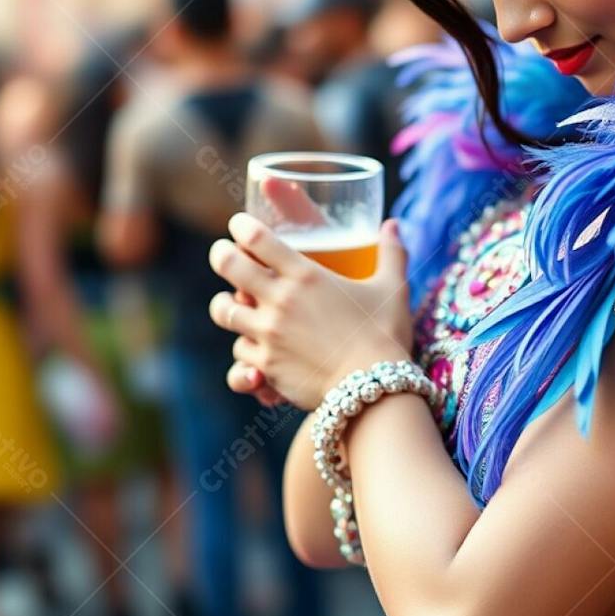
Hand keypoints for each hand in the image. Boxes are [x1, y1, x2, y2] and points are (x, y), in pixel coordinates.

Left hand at [208, 214, 413, 411]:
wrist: (374, 390)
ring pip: (222, 311)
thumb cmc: (386, 335)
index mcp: (305, 274)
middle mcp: (279, 300)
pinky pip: (239, 354)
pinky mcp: (266, 366)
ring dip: (225, 306)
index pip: (255, 237)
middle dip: (221, 255)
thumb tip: (393, 224)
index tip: (240, 225)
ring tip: (234, 305)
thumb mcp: (393, 288)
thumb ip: (391, 253)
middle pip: (226, 265)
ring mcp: (268, 334)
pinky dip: (246, 351)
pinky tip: (256, 350)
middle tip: (226, 256)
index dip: (240, 225)